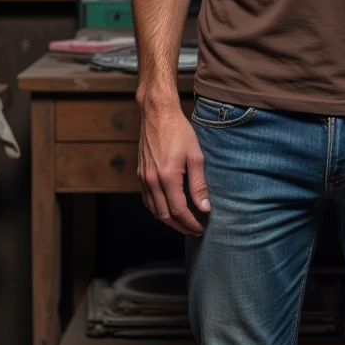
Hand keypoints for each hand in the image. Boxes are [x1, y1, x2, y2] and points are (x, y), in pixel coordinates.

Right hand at [137, 102, 210, 234]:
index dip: (190, 223)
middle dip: (180, 226)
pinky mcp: (140, 174)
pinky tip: (167, 209)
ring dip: (168, 220)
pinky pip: (147, 199)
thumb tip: (204, 208)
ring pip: (154, 210)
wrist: (158, 114)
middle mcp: (152, 181)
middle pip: (165, 215)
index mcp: (167, 177)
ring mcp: (143, 178)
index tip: (201, 228)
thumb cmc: (179, 132)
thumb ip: (199, 185)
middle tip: (194, 230)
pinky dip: (157, 209)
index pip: (179, 211)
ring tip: (183, 223)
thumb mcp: (196, 157)